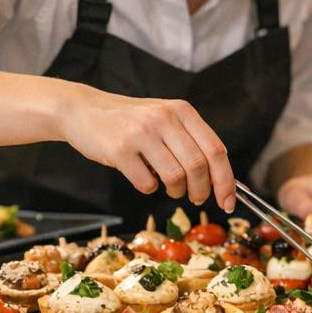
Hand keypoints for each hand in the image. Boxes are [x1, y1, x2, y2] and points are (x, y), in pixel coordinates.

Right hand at [58, 87, 235, 211]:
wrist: (83, 110)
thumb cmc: (130, 121)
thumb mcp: (165, 118)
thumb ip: (190, 141)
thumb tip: (219, 178)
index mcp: (182, 111)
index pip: (216, 150)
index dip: (226, 181)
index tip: (228, 202)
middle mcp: (164, 118)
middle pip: (199, 166)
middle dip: (202, 191)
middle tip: (196, 198)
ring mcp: (141, 133)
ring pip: (175, 177)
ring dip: (176, 191)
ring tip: (169, 187)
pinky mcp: (120, 149)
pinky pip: (146, 183)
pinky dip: (149, 188)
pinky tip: (143, 177)